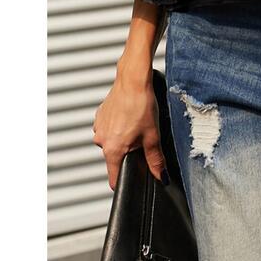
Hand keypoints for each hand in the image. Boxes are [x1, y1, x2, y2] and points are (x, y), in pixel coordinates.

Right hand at [92, 67, 168, 190]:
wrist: (133, 79)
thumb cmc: (141, 104)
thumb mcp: (153, 135)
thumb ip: (155, 159)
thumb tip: (161, 176)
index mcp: (112, 149)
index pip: (114, 178)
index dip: (125, 181)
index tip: (133, 179)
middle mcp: (101, 140)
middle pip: (114, 158)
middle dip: (128, 153)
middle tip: (142, 138)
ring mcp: (99, 127)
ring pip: (112, 142)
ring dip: (123, 138)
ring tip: (136, 123)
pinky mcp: (100, 116)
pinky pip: (109, 128)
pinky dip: (118, 126)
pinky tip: (129, 115)